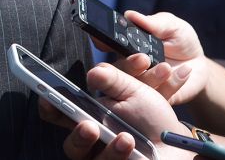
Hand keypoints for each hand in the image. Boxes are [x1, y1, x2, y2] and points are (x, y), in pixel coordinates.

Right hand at [41, 62, 194, 159]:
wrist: (176, 141)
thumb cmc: (151, 114)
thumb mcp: (136, 91)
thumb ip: (115, 79)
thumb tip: (94, 74)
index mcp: (86, 115)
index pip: (57, 114)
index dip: (48, 107)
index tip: (48, 99)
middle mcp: (90, 140)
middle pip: (71, 146)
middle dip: (78, 137)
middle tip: (89, 127)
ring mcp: (102, 158)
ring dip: (108, 150)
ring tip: (127, 139)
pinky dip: (120, 157)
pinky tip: (132, 147)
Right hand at [110, 11, 208, 105]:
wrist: (200, 65)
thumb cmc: (181, 40)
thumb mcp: (172, 26)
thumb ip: (154, 22)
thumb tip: (130, 15)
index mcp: (126, 45)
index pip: (106, 44)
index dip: (101, 42)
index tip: (104, 41)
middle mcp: (128, 66)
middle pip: (116, 69)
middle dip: (128, 65)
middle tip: (144, 59)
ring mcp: (141, 84)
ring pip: (134, 87)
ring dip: (151, 77)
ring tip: (168, 67)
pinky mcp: (156, 98)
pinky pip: (157, 97)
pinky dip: (171, 85)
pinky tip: (184, 73)